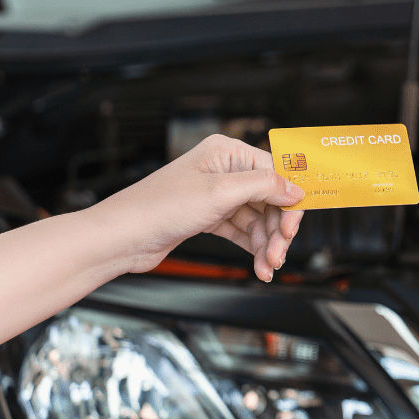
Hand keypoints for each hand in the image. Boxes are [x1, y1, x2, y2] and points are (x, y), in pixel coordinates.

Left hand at [93, 134, 304, 280]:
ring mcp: (217, 195)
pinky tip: (259, 265)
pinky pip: (243, 231)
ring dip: (267, 244)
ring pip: (258, 219)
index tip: (294, 224)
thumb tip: (295, 188)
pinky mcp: (209, 216)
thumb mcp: (218, 193)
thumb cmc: (158, 207)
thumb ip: (263, 187)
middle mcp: (224, 171)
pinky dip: (253, 248)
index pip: (274, 172)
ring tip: (268, 266)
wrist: (122, 237)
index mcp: (226, 153)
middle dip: (277, 229)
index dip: (289, 199)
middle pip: (269, 199)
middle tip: (279, 252)